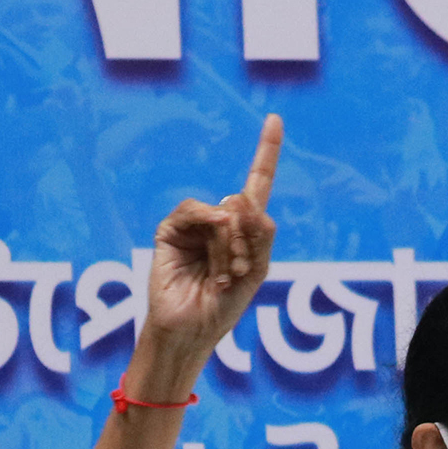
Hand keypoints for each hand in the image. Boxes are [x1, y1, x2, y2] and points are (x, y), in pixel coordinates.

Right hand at [139, 117, 283, 368]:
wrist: (191, 329)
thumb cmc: (223, 306)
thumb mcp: (257, 272)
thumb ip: (261, 233)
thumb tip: (241, 197)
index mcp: (243, 229)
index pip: (257, 184)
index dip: (266, 152)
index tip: (275, 119)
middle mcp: (220, 220)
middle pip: (245, 205)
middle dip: (247, 241)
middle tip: (237, 272)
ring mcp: (195, 223)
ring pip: (223, 212)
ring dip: (229, 246)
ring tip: (223, 275)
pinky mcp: (171, 228)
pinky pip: (195, 211)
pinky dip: (208, 232)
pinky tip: (212, 261)